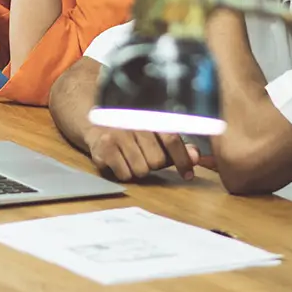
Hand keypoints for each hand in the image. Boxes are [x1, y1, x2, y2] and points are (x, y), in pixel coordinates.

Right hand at [83, 125, 200, 180]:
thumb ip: (178, 145)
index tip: (188, 174)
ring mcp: (118, 134)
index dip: (182, 159)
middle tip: (145, 156)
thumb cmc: (131, 131)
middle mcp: (134, 122)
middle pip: (157, 160)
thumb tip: (195, 157)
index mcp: (150, 116)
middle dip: (153, 164)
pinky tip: (119, 161)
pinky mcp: (104, 147)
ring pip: (141, 170)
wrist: (95, 121)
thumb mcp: (155, 133)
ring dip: (138, 170)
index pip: (171, 139)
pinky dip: (124, 173)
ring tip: (130, 158)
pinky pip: (124, 175)